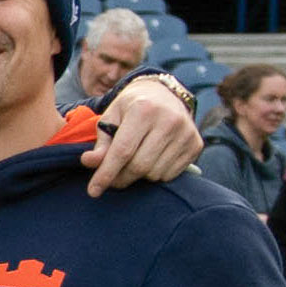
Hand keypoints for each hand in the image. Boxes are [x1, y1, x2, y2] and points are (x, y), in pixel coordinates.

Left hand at [88, 72, 201, 192]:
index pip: (123, 151)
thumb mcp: (111, 117)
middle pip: (139, 166)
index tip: (93, 191)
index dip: (106, 174)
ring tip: (133, 163)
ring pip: (155, 173)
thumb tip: (89, 162)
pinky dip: (156, 175)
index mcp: (144, 109)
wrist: (164, 95)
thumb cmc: (132, 108)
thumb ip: (101, 142)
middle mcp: (169, 120)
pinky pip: (170, 174)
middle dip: (121, 178)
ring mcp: (186, 133)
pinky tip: (151, 160)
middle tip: (112, 178)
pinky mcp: (196, 144)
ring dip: (138, 177)